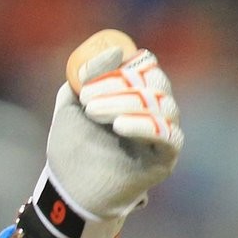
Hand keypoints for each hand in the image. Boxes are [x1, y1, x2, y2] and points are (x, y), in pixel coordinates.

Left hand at [45, 44, 183, 234]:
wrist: (69, 187)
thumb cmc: (73, 145)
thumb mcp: (72, 105)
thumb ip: (86, 77)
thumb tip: (114, 50)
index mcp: (135, 94)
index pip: (146, 67)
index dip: (122, 65)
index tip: (91, 76)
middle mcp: (154, 111)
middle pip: (155, 83)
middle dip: (118, 85)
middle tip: (87, 99)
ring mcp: (162, 134)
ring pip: (161, 106)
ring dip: (125, 103)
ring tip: (93, 113)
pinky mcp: (166, 158)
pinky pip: (169, 135)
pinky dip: (145, 125)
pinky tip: (120, 126)